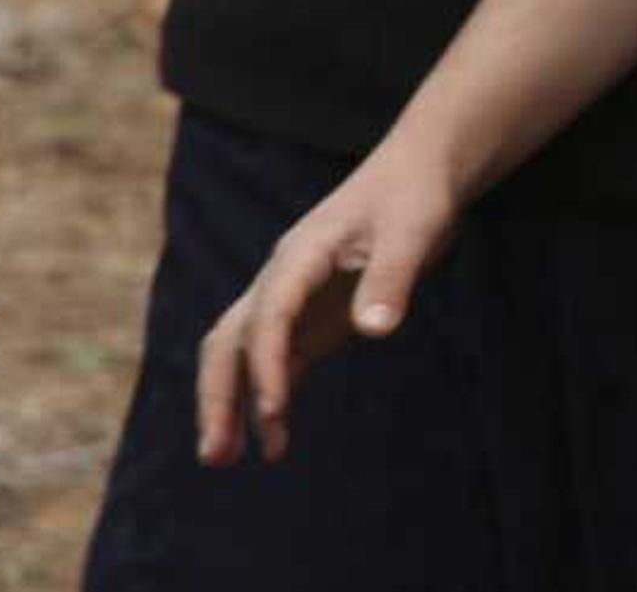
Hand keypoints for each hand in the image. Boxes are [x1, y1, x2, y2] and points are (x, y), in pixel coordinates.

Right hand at [193, 139, 459, 465]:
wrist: (419, 175)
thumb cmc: (415, 197)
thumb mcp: (413, 230)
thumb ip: (392, 278)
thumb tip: (375, 330)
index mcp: (301, 255)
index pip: (269, 315)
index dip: (267, 365)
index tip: (275, 411)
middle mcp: (283, 279)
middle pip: (230, 340)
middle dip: (218, 396)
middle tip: (216, 456)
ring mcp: (293, 300)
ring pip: (244, 356)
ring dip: (233, 404)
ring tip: (228, 461)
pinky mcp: (312, 317)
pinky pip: (279, 362)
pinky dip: (271, 398)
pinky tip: (275, 438)